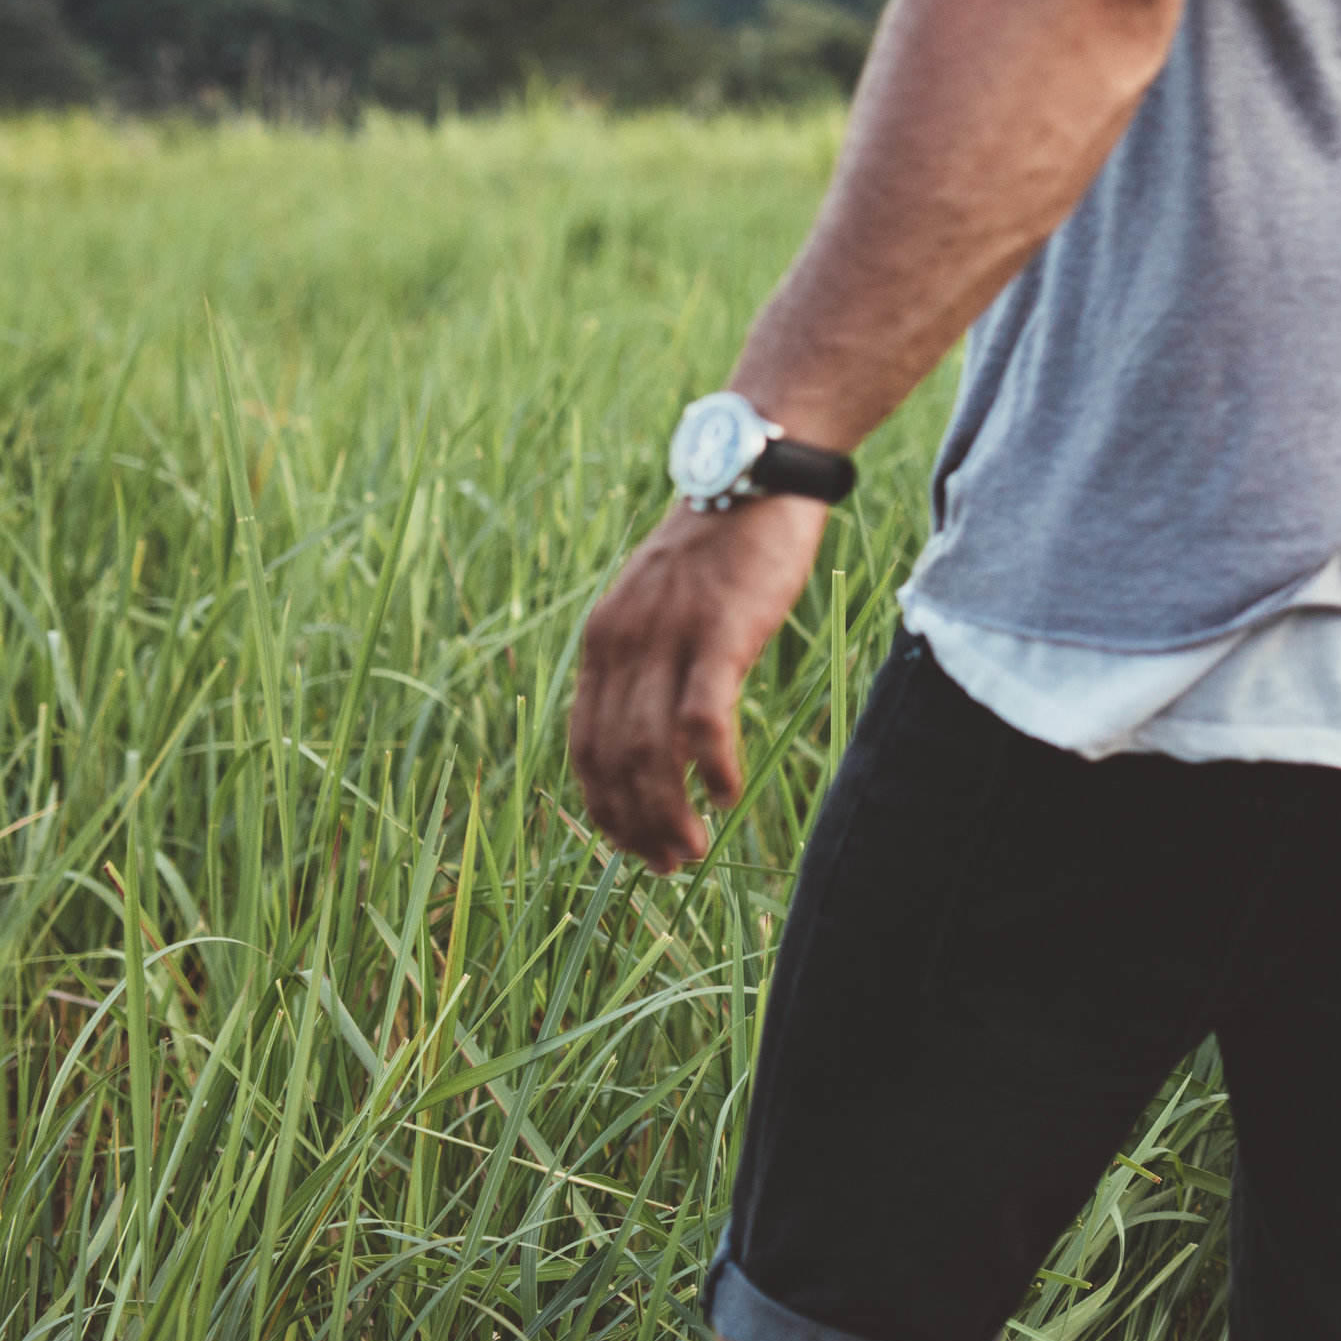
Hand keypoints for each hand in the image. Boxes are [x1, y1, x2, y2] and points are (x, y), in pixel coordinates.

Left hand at [568, 491, 827, 871]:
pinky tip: (728, 793)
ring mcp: (668, 637)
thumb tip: (656, 732)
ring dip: (670, 813)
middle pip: (614, 761)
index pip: (584, 748)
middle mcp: (622, 643)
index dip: (603, 807)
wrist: (756, 475)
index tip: (631, 845)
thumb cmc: (720, 545)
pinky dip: (713, 769)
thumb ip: (647, 660)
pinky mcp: (720, 631)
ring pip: (653, 753)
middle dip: (636, 826)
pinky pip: (704, 721)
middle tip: (669, 864)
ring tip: (694, 849)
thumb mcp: (661, 603)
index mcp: (601, 642)